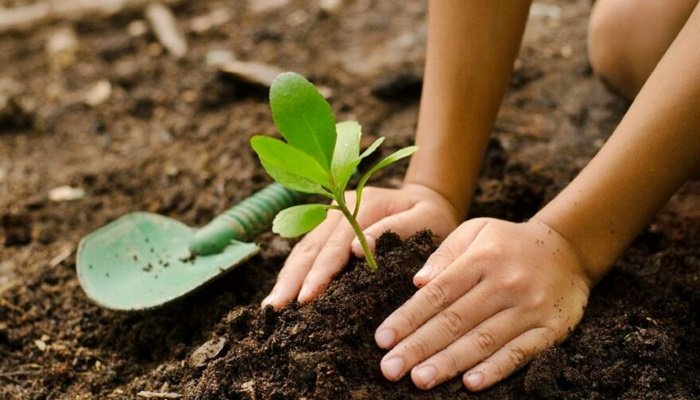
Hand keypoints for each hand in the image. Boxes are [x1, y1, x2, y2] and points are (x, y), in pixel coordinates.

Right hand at [261, 183, 460, 308]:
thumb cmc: (432, 216)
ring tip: (271, 307)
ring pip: (302, 249)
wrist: (428, 200)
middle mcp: (339, 207)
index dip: (320, 271)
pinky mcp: (327, 228)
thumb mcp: (426, 219)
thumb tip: (358, 249)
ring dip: (286, 278)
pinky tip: (283, 293)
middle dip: (292, 279)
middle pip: (311, 246)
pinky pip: (305, 251)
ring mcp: (330, 216)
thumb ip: (396, 230)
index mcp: (363, 203)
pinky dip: (293, 273)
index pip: (336, 244)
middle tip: (276, 309)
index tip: (307, 297)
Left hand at [375, 218, 592, 390]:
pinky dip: (495, 370)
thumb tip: (417, 282)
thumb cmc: (508, 243)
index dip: (408, 318)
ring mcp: (529, 308)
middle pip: (455, 321)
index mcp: (481, 259)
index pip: (437, 293)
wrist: (568, 249)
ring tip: (420, 379)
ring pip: (483, 340)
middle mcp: (504, 284)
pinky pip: (520, 353)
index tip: (382, 339)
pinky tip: (471, 383)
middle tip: (391, 369)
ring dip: (449, 363)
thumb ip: (445, 254)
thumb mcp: (476, 231)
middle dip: (419, 347)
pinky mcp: (550, 329)